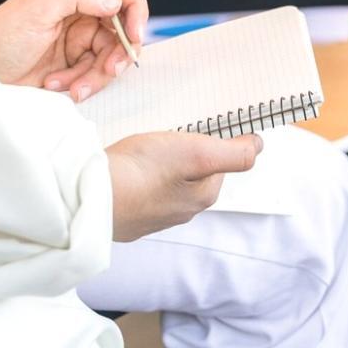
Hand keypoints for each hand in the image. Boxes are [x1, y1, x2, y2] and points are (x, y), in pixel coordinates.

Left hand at [0, 0, 147, 100]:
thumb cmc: (2, 33)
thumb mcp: (38, 8)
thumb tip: (115, 1)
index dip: (136, 9)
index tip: (135, 35)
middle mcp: (84, 8)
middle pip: (124, 28)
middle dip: (119, 52)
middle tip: (110, 69)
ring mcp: (82, 36)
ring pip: (112, 55)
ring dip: (96, 75)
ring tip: (73, 87)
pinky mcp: (77, 61)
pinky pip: (96, 73)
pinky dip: (81, 82)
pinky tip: (57, 84)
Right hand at [107, 132, 263, 240]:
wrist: (89, 197)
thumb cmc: (141, 171)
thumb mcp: (197, 153)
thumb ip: (233, 153)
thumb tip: (258, 147)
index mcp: (203, 196)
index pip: (219, 161)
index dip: (209, 141)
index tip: (191, 130)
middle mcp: (183, 212)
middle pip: (195, 173)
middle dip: (184, 154)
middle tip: (164, 139)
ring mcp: (154, 217)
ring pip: (168, 182)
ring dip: (160, 166)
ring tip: (143, 153)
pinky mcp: (130, 217)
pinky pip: (143, 192)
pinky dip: (140, 178)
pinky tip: (127, 170)